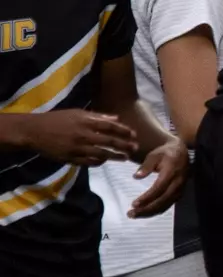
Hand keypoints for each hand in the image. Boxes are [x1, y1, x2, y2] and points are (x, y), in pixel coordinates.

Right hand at [20, 110, 137, 164]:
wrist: (33, 131)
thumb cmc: (56, 120)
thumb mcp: (76, 113)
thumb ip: (97, 116)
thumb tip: (117, 118)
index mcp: (84, 122)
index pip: (110, 126)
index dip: (124, 131)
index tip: (134, 135)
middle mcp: (83, 135)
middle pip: (109, 142)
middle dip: (125, 146)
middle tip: (135, 148)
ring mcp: (76, 148)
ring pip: (101, 154)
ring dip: (115, 157)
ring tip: (125, 158)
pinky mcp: (70, 158)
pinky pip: (89, 163)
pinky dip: (99, 163)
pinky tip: (105, 161)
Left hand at [127, 137, 188, 217]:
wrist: (181, 153)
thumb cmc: (165, 153)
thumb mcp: (154, 155)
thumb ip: (146, 166)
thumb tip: (136, 177)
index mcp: (171, 172)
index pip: (159, 188)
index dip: (147, 197)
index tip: (134, 204)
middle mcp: (177, 183)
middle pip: (163, 200)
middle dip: (147, 209)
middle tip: (131, 214)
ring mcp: (180, 190)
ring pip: (165, 205)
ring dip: (150, 212)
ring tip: (134, 215)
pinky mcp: (179, 194)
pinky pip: (168, 205)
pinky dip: (156, 210)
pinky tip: (145, 212)